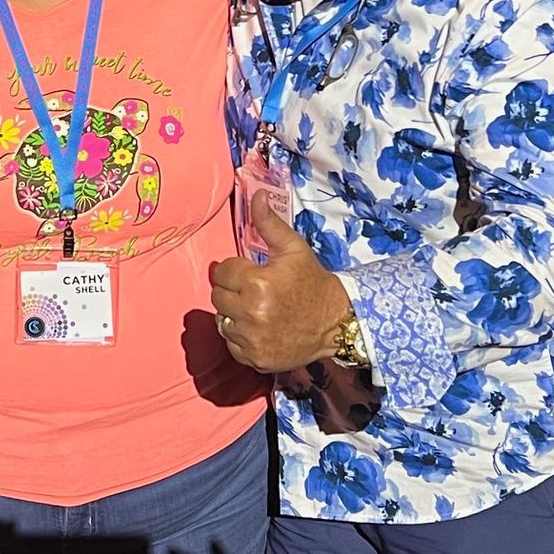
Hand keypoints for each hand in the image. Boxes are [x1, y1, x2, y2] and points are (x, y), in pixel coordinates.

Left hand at [211, 189, 351, 373]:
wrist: (336, 322)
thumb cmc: (312, 281)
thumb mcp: (293, 248)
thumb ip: (268, 222)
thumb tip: (255, 195)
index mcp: (257, 283)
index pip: (221, 272)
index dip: (235, 269)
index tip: (251, 272)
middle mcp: (251, 313)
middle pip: (217, 296)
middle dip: (232, 290)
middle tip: (254, 291)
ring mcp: (252, 339)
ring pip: (222, 320)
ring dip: (234, 314)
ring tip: (257, 309)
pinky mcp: (255, 358)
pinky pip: (231, 344)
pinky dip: (240, 337)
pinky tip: (259, 328)